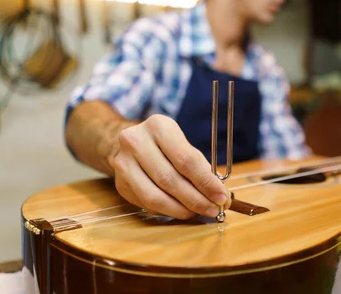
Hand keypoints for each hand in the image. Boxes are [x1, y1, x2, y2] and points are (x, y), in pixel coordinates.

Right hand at [109, 114, 231, 219]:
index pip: (185, 159)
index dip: (205, 181)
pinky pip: (146, 204)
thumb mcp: (181, 143)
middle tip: (213, 209)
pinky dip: (167, 211)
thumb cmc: (164, 144)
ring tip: (198, 213)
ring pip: (155, 197)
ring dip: (181, 210)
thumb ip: (199, 165)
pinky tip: (180, 211)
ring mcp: (123, 163)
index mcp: (158, 126)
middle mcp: (136, 142)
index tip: (221, 196)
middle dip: (196, 199)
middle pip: (169, 179)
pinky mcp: (119, 183)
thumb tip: (218, 193)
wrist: (128, 142)